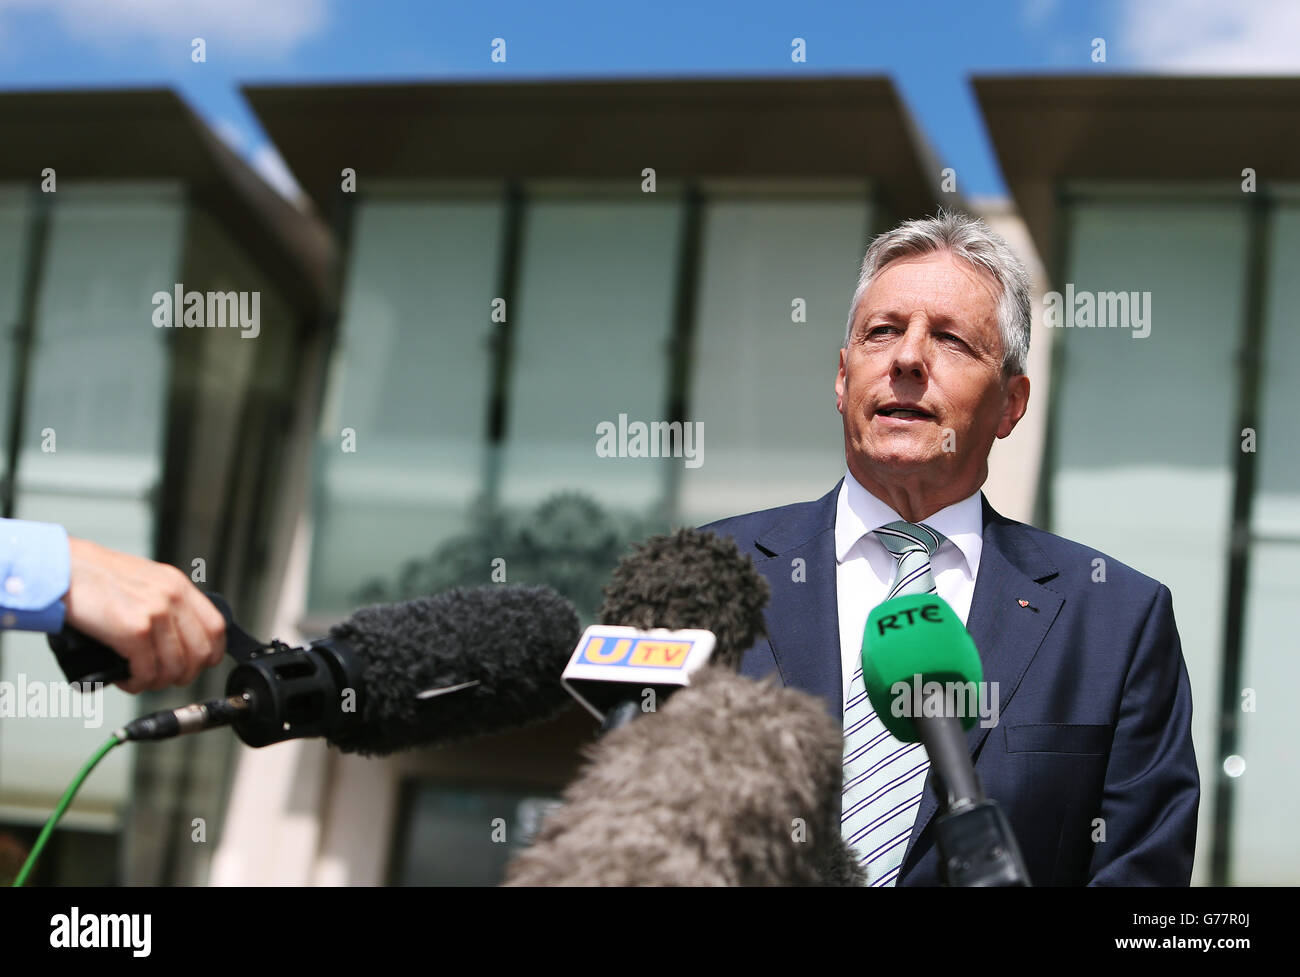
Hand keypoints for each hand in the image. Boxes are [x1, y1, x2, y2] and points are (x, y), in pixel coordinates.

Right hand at [63, 537, 225, 692]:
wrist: (64, 569)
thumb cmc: (96, 577)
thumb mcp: (145, 580)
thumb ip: (165, 602)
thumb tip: (177, 637)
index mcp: (178, 585)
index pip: (216, 627)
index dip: (210, 653)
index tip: (198, 664)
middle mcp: (172, 598)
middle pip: (200, 653)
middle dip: (184, 674)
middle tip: (165, 678)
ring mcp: (155, 614)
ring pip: (175, 666)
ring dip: (158, 682)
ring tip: (141, 679)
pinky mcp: (134, 630)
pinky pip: (147, 671)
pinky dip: (137, 683)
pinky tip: (127, 679)